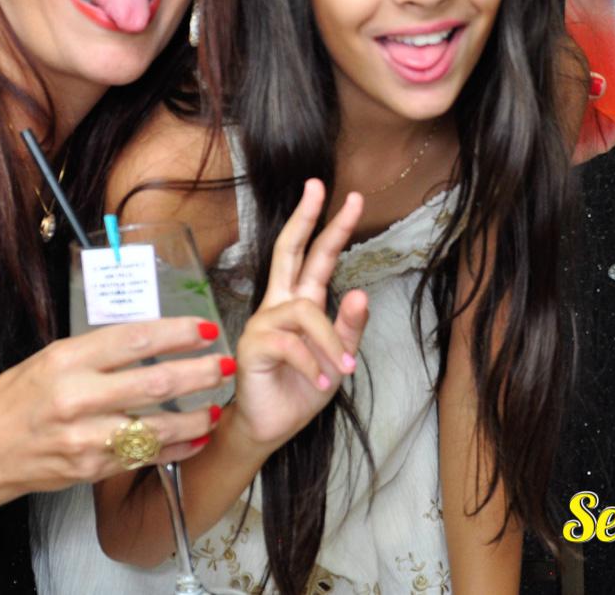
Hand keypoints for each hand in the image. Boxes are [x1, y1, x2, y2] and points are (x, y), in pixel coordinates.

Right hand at [0, 316, 230, 496]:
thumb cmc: (16, 399)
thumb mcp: (50, 358)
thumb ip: (97, 351)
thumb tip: (150, 338)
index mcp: (67, 360)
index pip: (134, 339)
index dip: (176, 333)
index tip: (205, 329)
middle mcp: (77, 398)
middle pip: (154, 383)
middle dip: (198, 373)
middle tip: (224, 367)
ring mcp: (85, 438)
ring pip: (155, 428)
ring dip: (194, 418)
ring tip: (215, 408)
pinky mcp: (90, 469)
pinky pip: (143, 457)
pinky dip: (176, 448)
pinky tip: (195, 439)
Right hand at [225, 179, 369, 451]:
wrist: (270, 427)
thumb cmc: (300, 390)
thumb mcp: (337, 359)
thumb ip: (349, 328)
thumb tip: (361, 293)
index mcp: (298, 303)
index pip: (314, 256)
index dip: (330, 227)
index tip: (351, 198)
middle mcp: (278, 305)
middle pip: (288, 251)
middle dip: (305, 218)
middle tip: (317, 187)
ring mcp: (262, 323)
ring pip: (304, 311)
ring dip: (330, 340)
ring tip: (342, 369)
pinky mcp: (252, 346)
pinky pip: (290, 343)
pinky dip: (312, 362)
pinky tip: (322, 380)